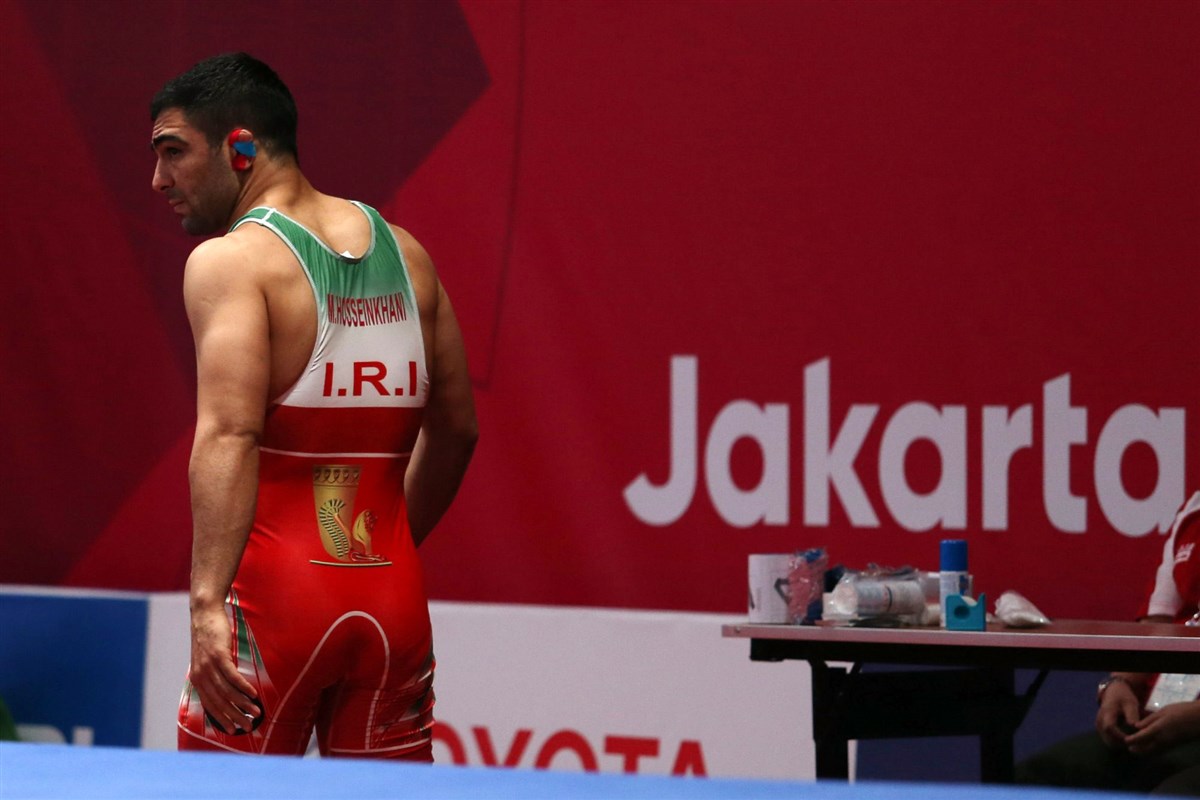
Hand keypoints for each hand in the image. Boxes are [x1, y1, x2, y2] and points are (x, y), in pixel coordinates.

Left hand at [189, 604, 259, 733]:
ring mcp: (209, 667)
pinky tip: (253, 694)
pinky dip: (243, 687)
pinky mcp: (218, 656)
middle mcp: (201, 676)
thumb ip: (215, 674)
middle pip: (219, 703)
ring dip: (243, 704)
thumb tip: (227, 687)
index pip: (210, 705)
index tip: (234, 730)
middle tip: (248, 727)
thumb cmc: (210, 636)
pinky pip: (232, 676)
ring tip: (256, 711)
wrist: (204, 615)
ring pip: (226, 692)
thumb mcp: (208, 659)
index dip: (222, 719)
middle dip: (235, 716)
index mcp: (198, 679)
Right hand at [1095, 680, 1141, 748]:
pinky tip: (1125, 741)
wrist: (1113, 692)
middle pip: (1106, 737)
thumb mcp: (1130, 703)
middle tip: (1133, 745)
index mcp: (1107, 712)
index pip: (1109, 727)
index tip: (1130, 739)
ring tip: (1131, 743)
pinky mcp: (1100, 726)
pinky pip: (1106, 738)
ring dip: (1117, 744)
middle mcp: (1100, 719)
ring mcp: (1098, 723)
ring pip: (1106, 739)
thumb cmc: (1123, 697)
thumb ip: (1132, 715)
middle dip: (1120, 743)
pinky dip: (1115, 741)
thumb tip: (1134, 727)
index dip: (1119, 736)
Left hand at [1125, 701, 1199, 755]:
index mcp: (1158, 729)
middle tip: (1129, 748)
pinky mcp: (1175, 745)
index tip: (1124, 741)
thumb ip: (1149, 720)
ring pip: (1154, 751)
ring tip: (1137, 750)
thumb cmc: (1181, 711)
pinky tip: (1151, 747)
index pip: (1140, 738)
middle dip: (1137, 750)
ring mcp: (1170, 744)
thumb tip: (1136, 727)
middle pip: (1146, 749)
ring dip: (1145, 752)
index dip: (1131, 740)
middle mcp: (1163, 740)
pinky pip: (1161, 751)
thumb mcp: (1163, 711)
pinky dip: (1153, 751)